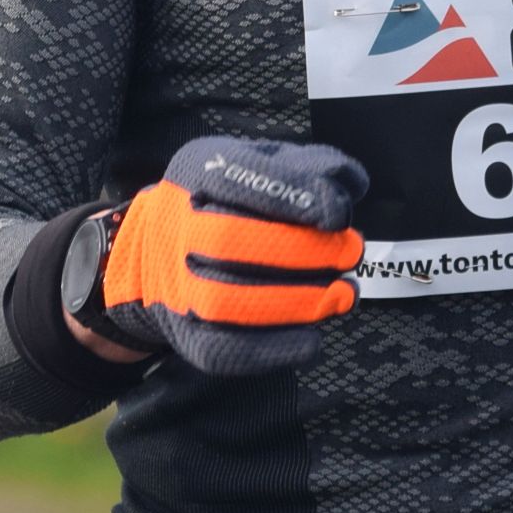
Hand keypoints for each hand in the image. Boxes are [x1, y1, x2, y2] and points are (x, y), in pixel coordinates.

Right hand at [85, 136, 366, 376]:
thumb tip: (349, 185)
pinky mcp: (186, 334)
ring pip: (225, 299)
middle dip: (300, 252)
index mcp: (195, 171)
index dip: (290, 197)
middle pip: (229, 241)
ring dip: (294, 301)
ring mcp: (175, 284)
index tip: (338, 214)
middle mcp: (175, 227)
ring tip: (342, 295)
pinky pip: (224, 350)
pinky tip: (312, 337)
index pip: (234, 178)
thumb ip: (310, 166)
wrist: (163, 249)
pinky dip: (273, 348)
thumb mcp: (265, 163)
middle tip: (349, 254)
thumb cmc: (229, 201)